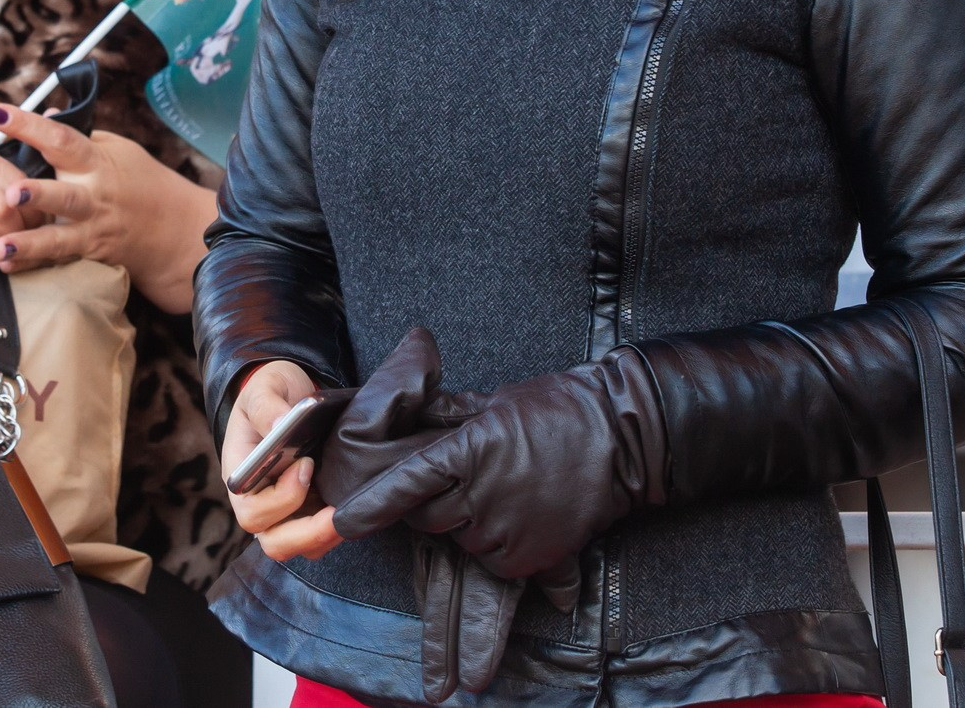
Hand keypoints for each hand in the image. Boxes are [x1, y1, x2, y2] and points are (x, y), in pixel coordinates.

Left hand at [0, 101, 215, 313]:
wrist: (177, 231)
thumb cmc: (142, 182)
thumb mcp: (118, 149)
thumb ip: (79, 135)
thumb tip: (45, 112)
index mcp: (97, 163)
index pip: (61, 138)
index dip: (29, 125)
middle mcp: (94, 197)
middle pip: (64, 195)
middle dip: (38, 195)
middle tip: (11, 193)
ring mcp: (93, 230)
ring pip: (59, 238)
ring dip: (30, 243)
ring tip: (0, 248)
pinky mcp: (91, 255)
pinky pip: (59, 261)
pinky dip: (33, 265)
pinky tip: (8, 267)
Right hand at [223, 359, 341, 560]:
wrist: (290, 393)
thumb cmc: (271, 391)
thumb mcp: (265, 387)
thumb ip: (268, 405)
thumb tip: (281, 425)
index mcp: (241, 476)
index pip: (251, 511)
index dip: (280, 499)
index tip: (306, 465)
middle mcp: (259, 501)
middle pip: (274, 542)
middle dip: (308, 533)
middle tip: (336, 512)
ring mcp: (284, 511)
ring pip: (300, 546)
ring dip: (326, 536)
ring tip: (349, 512)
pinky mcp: (308, 511)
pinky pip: (320, 538)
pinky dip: (337, 530)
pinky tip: (354, 507)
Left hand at [331, 338, 667, 589]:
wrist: (622, 437)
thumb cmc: (557, 408)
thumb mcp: (494, 402)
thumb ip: (449, 419)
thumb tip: (409, 416)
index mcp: (470, 449)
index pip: (407, 482)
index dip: (372, 505)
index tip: (342, 523)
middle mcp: (483, 492)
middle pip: (429, 516)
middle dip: (435, 504)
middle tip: (469, 479)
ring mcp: (507, 529)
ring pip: (461, 540)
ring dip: (470, 523)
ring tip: (508, 491)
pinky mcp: (529, 559)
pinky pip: (492, 563)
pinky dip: (498, 547)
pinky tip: (523, 516)